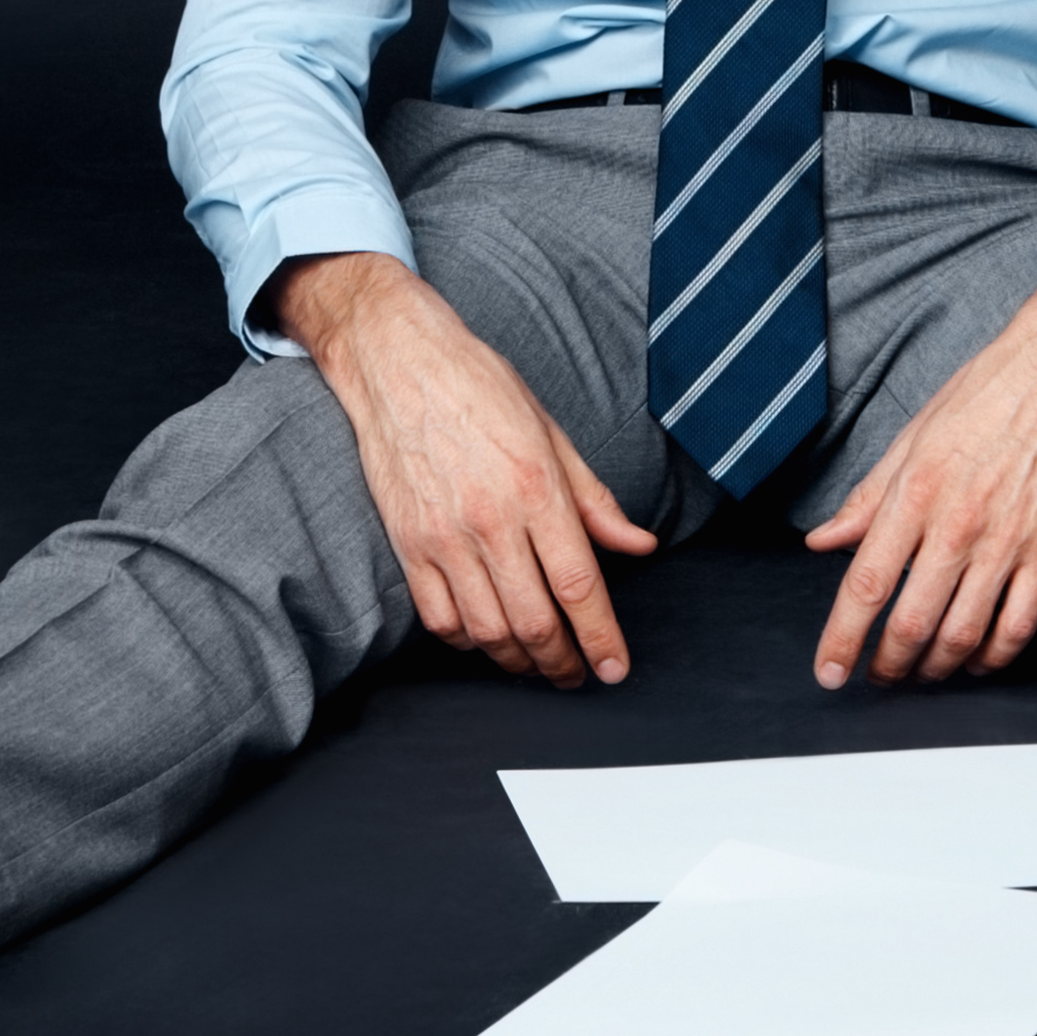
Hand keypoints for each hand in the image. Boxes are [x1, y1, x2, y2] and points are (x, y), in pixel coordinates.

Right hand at [269, 252, 654, 685]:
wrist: (397, 361)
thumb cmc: (478, 387)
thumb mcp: (551, 432)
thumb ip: (595, 500)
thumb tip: (639, 545)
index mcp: (536, 488)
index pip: (579, 587)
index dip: (602, 639)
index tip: (614, 669)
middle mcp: (490, 520)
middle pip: (534, 622)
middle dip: (562, 663)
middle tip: (576, 674)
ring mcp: (443, 536)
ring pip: (487, 631)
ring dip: (518, 659)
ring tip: (536, 660)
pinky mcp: (407, 543)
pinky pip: (439, 618)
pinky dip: (467, 640)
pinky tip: (486, 634)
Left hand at [804, 271, 1036, 687]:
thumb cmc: (989, 393)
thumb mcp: (913, 436)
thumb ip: (867, 497)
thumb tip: (825, 540)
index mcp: (915, 491)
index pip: (865, 583)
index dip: (842, 638)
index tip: (830, 670)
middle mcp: (957, 522)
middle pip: (912, 622)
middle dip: (888, 665)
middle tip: (877, 677)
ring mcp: (1007, 540)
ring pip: (963, 635)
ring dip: (937, 668)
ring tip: (923, 672)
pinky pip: (1019, 625)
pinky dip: (995, 656)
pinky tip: (979, 660)